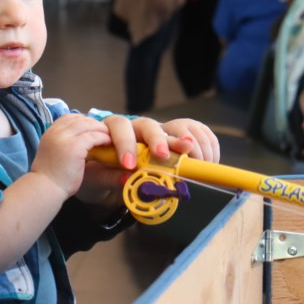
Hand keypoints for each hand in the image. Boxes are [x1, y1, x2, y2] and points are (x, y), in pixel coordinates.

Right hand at [30, 114, 111, 197]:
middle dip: (94, 124)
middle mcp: (55, 132)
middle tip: (106, 131)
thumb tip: (78, 141)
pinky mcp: (74, 147)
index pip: (68, 118)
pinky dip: (103, 138)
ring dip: (101, 129)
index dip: (83, 121)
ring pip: (88, 125)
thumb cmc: (50, 178)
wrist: (44, 190)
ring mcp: (63, 138)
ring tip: (111, 136)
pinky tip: (109, 142)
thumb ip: (62, 144)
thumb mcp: (53, 154)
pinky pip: (93, 136)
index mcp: (49, 133)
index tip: (93, 128)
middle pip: (79, 119)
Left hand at [76, 115, 220, 207]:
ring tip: (194, 158)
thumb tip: (127, 179)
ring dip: (186, 142)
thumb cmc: (96, 174)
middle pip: (150, 124)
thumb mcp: (94, 179)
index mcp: (112, 131)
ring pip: (176, 126)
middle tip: (164, 156)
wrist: (104, 175)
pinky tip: (208, 159)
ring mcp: (158, 130)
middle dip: (159, 139)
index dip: (125, 143)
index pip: (119, 127)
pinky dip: (204, 143)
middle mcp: (137, 127)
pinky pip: (195, 130)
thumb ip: (108, 178)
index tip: (129, 165)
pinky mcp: (176, 136)